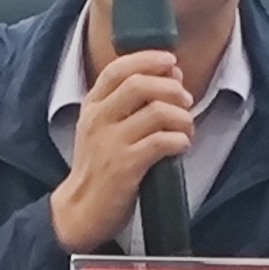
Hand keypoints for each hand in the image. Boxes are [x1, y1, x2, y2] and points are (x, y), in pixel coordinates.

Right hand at [49, 50, 192, 253]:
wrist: (82, 210)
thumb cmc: (99, 166)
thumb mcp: (101, 127)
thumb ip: (126, 102)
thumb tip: (169, 76)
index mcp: (92, 106)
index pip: (117, 69)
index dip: (147, 59)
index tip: (170, 61)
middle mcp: (98, 120)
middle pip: (139, 85)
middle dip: (171, 88)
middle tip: (185, 100)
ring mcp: (111, 143)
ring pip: (155, 112)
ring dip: (181, 116)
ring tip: (186, 126)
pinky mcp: (126, 166)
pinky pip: (161, 142)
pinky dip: (180, 140)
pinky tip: (182, 145)